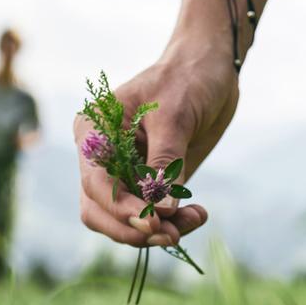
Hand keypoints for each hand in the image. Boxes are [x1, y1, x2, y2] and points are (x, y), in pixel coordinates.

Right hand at [73, 41, 237, 247]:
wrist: (211, 69)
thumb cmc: (187, 79)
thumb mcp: (175, 116)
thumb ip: (165, 163)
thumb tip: (161, 211)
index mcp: (95, 132)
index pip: (95, 184)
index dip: (120, 209)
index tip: (153, 221)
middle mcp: (101, 157)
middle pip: (100, 211)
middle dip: (132, 229)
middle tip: (170, 235)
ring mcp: (124, 173)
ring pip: (124, 220)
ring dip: (156, 230)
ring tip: (193, 220)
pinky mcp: (148, 184)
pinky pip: (151, 215)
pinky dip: (171, 222)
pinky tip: (197, 214)